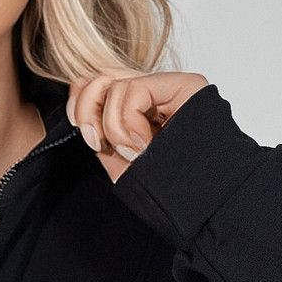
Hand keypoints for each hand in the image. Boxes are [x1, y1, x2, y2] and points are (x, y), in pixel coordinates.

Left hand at [66, 70, 211, 185]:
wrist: (203, 207)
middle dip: (87, 111)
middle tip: (100, 143)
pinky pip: (134, 89)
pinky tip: (146, 144)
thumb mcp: (119, 161)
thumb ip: (100, 131)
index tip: (90, 139)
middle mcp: (153, 94)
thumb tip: (78, 104)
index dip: (80, 103)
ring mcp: (169, 87)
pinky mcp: (184, 84)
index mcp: (139, 110)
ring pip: (114, 82)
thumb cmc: (168, 192)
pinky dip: (128, 122)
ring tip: (135, 151)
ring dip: (113, 126)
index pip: (97, 83)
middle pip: (100, 74)